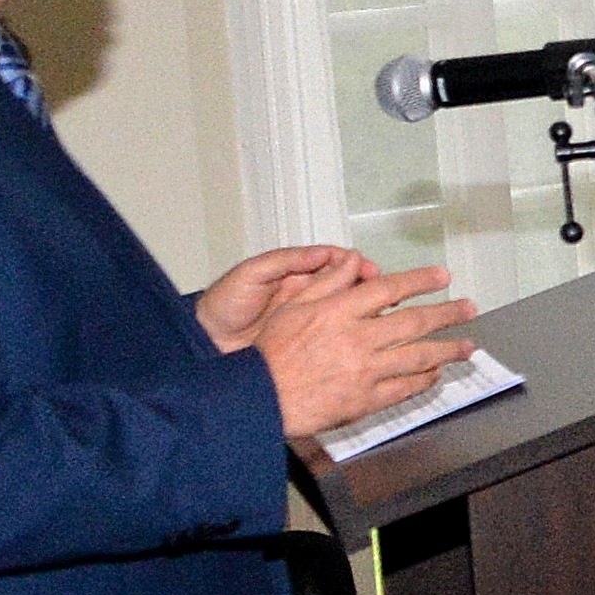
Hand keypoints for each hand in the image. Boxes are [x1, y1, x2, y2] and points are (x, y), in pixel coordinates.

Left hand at [197, 244, 373, 350]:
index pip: (335, 263)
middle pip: (348, 286)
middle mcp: (307, 294)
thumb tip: (322, 252)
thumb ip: (286, 261)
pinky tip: (363, 336)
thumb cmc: (224, 304)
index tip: (371, 270)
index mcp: (295, 273)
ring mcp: (308, 319)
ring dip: (366, 310)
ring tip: (381, 314)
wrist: (207, 341)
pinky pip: (335, 334)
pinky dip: (351, 333)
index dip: (356, 264)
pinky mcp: (307, 342)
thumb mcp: (251, 274)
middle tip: (388, 292)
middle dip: (369, 286)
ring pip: (346, 310)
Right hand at [253, 260, 477, 441]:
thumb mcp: (293, 306)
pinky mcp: (364, 400)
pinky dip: (423, 381)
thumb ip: (328, 282)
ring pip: (418, 357)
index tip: (442, 277)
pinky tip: (435, 375)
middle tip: (469, 309)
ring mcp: (364, 371)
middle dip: (447, 314)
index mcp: (339, 311)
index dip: (420, 281)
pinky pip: (404, 388)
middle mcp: (357, 338)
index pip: (390, 289)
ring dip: (447, 350)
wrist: (257, 397)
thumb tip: (354, 260)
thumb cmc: (269, 353)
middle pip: (414, 322)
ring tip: (467, 345)